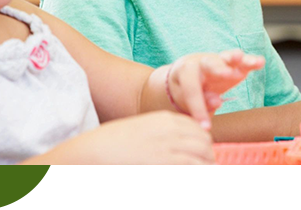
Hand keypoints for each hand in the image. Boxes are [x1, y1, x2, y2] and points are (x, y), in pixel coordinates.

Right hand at [59, 111, 215, 164]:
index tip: (202, 156)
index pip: (197, 128)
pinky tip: (194, 181)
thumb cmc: (109, 146)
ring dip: (207, 169)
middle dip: (208, 157)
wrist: (92, 153)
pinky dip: (199, 176)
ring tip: (203, 179)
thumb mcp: (138, 131)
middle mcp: (171, 130)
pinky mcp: (166, 163)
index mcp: (164, 120)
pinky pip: (195, 169)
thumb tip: (170, 149)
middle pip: (204, 141)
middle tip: (207, 171)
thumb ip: (157, 136)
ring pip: (204, 156)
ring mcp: (169, 146)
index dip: (203, 144)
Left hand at [167, 49, 264, 128]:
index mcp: (185, 71)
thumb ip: (200, 103)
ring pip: (227, 57)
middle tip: (227, 75)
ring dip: (235, 58)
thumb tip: (217, 102)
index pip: (192, 90)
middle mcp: (202, 62)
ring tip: (241, 58)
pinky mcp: (234, 64)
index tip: (206, 128)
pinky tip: (260, 62)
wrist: (188, 76)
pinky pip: (242, 61)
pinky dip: (251, 61)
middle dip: (218, 69)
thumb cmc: (185, 91)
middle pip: (209, 64)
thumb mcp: (186, 100)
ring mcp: (219, 61)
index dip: (199, 109)